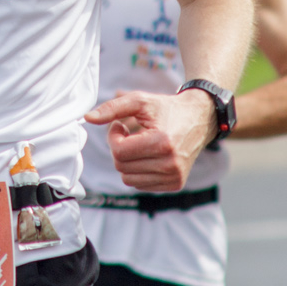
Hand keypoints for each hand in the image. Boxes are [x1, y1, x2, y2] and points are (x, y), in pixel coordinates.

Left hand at [84, 89, 216, 191]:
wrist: (199, 119)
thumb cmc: (166, 109)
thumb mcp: (139, 101)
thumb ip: (111, 108)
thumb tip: (87, 118)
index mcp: (162, 143)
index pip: (119, 151)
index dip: (114, 136)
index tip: (121, 125)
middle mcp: (170, 164)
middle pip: (121, 166)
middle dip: (119, 148)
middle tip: (129, 132)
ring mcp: (174, 177)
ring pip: (128, 179)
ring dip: (128, 161)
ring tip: (139, 143)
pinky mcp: (175, 184)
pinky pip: (140, 184)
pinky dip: (138, 170)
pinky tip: (148, 155)